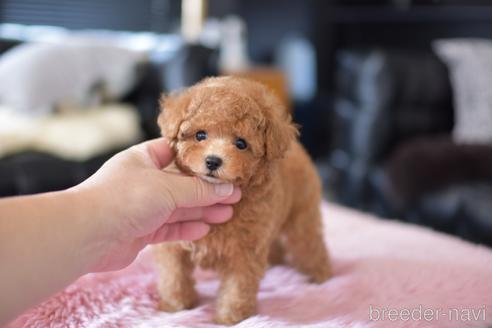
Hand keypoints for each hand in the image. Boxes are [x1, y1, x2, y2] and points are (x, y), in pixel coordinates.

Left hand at [73, 138, 240, 271]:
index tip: (221, 165)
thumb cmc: (124, 198)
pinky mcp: (140, 231)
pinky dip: (186, 228)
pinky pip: (169, 227)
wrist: (88, 234)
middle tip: (235, 193)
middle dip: (208, 190)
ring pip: (178, 207)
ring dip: (203, 210)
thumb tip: (228, 189)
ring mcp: (142, 207)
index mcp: (143, 159)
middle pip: (182, 183)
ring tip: (228, 212)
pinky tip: (205, 229)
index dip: (199, 159)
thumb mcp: (168, 187)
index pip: (175, 153)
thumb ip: (199, 190)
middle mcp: (143, 181)